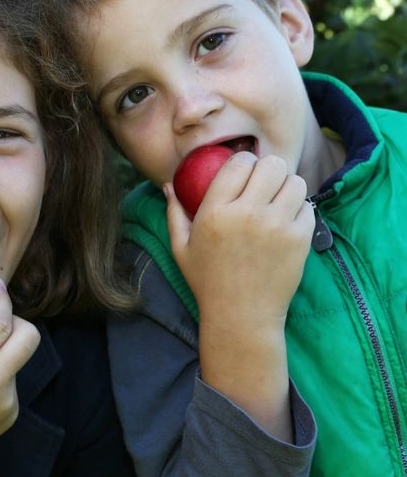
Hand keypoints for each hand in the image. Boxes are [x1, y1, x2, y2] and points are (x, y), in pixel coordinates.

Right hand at [165, 152, 312, 326]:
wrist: (241, 315)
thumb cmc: (207, 281)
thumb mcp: (181, 247)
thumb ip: (174, 213)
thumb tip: (168, 185)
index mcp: (215, 211)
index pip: (239, 163)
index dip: (243, 161)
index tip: (244, 170)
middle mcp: (247, 213)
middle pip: (271, 165)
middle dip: (269, 168)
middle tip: (265, 181)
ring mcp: (276, 226)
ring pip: (295, 181)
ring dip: (287, 186)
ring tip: (278, 199)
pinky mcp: (299, 240)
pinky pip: (308, 207)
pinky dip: (300, 210)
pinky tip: (287, 220)